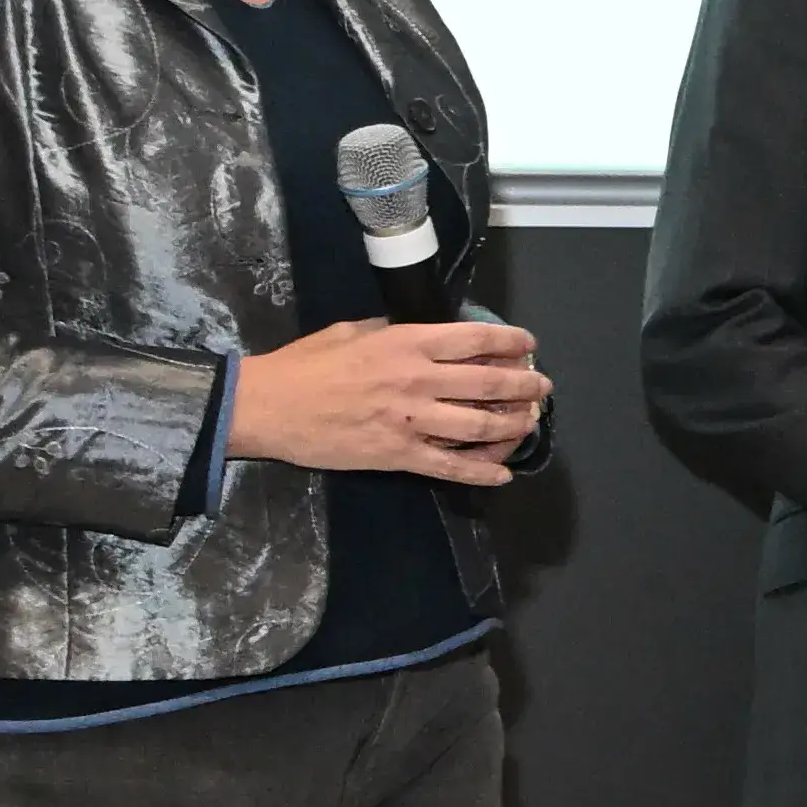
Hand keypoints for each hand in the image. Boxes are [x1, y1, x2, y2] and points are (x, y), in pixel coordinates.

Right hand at [227, 319, 549, 486]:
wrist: (267, 406)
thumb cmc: (306, 364)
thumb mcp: (352, 331)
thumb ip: (392, 332)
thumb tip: (423, 333)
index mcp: (406, 344)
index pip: (475, 340)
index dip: (511, 342)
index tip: (528, 346)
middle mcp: (417, 380)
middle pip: (490, 383)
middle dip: (525, 385)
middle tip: (540, 387)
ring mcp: (411, 420)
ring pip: (481, 426)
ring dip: (514, 426)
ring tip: (528, 422)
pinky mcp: (399, 455)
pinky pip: (451, 466)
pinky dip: (483, 472)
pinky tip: (504, 474)